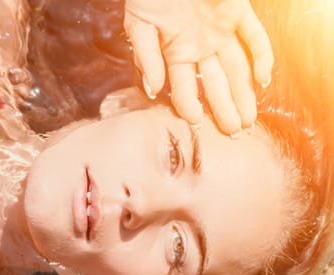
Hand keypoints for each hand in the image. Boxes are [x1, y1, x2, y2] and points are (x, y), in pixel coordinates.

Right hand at [124, 0, 272, 134]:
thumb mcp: (140, 24)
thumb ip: (145, 56)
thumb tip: (153, 89)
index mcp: (175, 52)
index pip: (183, 88)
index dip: (189, 106)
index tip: (196, 124)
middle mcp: (200, 47)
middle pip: (215, 85)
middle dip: (224, 109)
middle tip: (233, 133)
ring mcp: (220, 31)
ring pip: (237, 69)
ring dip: (244, 95)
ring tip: (248, 120)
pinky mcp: (237, 12)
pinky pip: (255, 37)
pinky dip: (263, 56)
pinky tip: (264, 79)